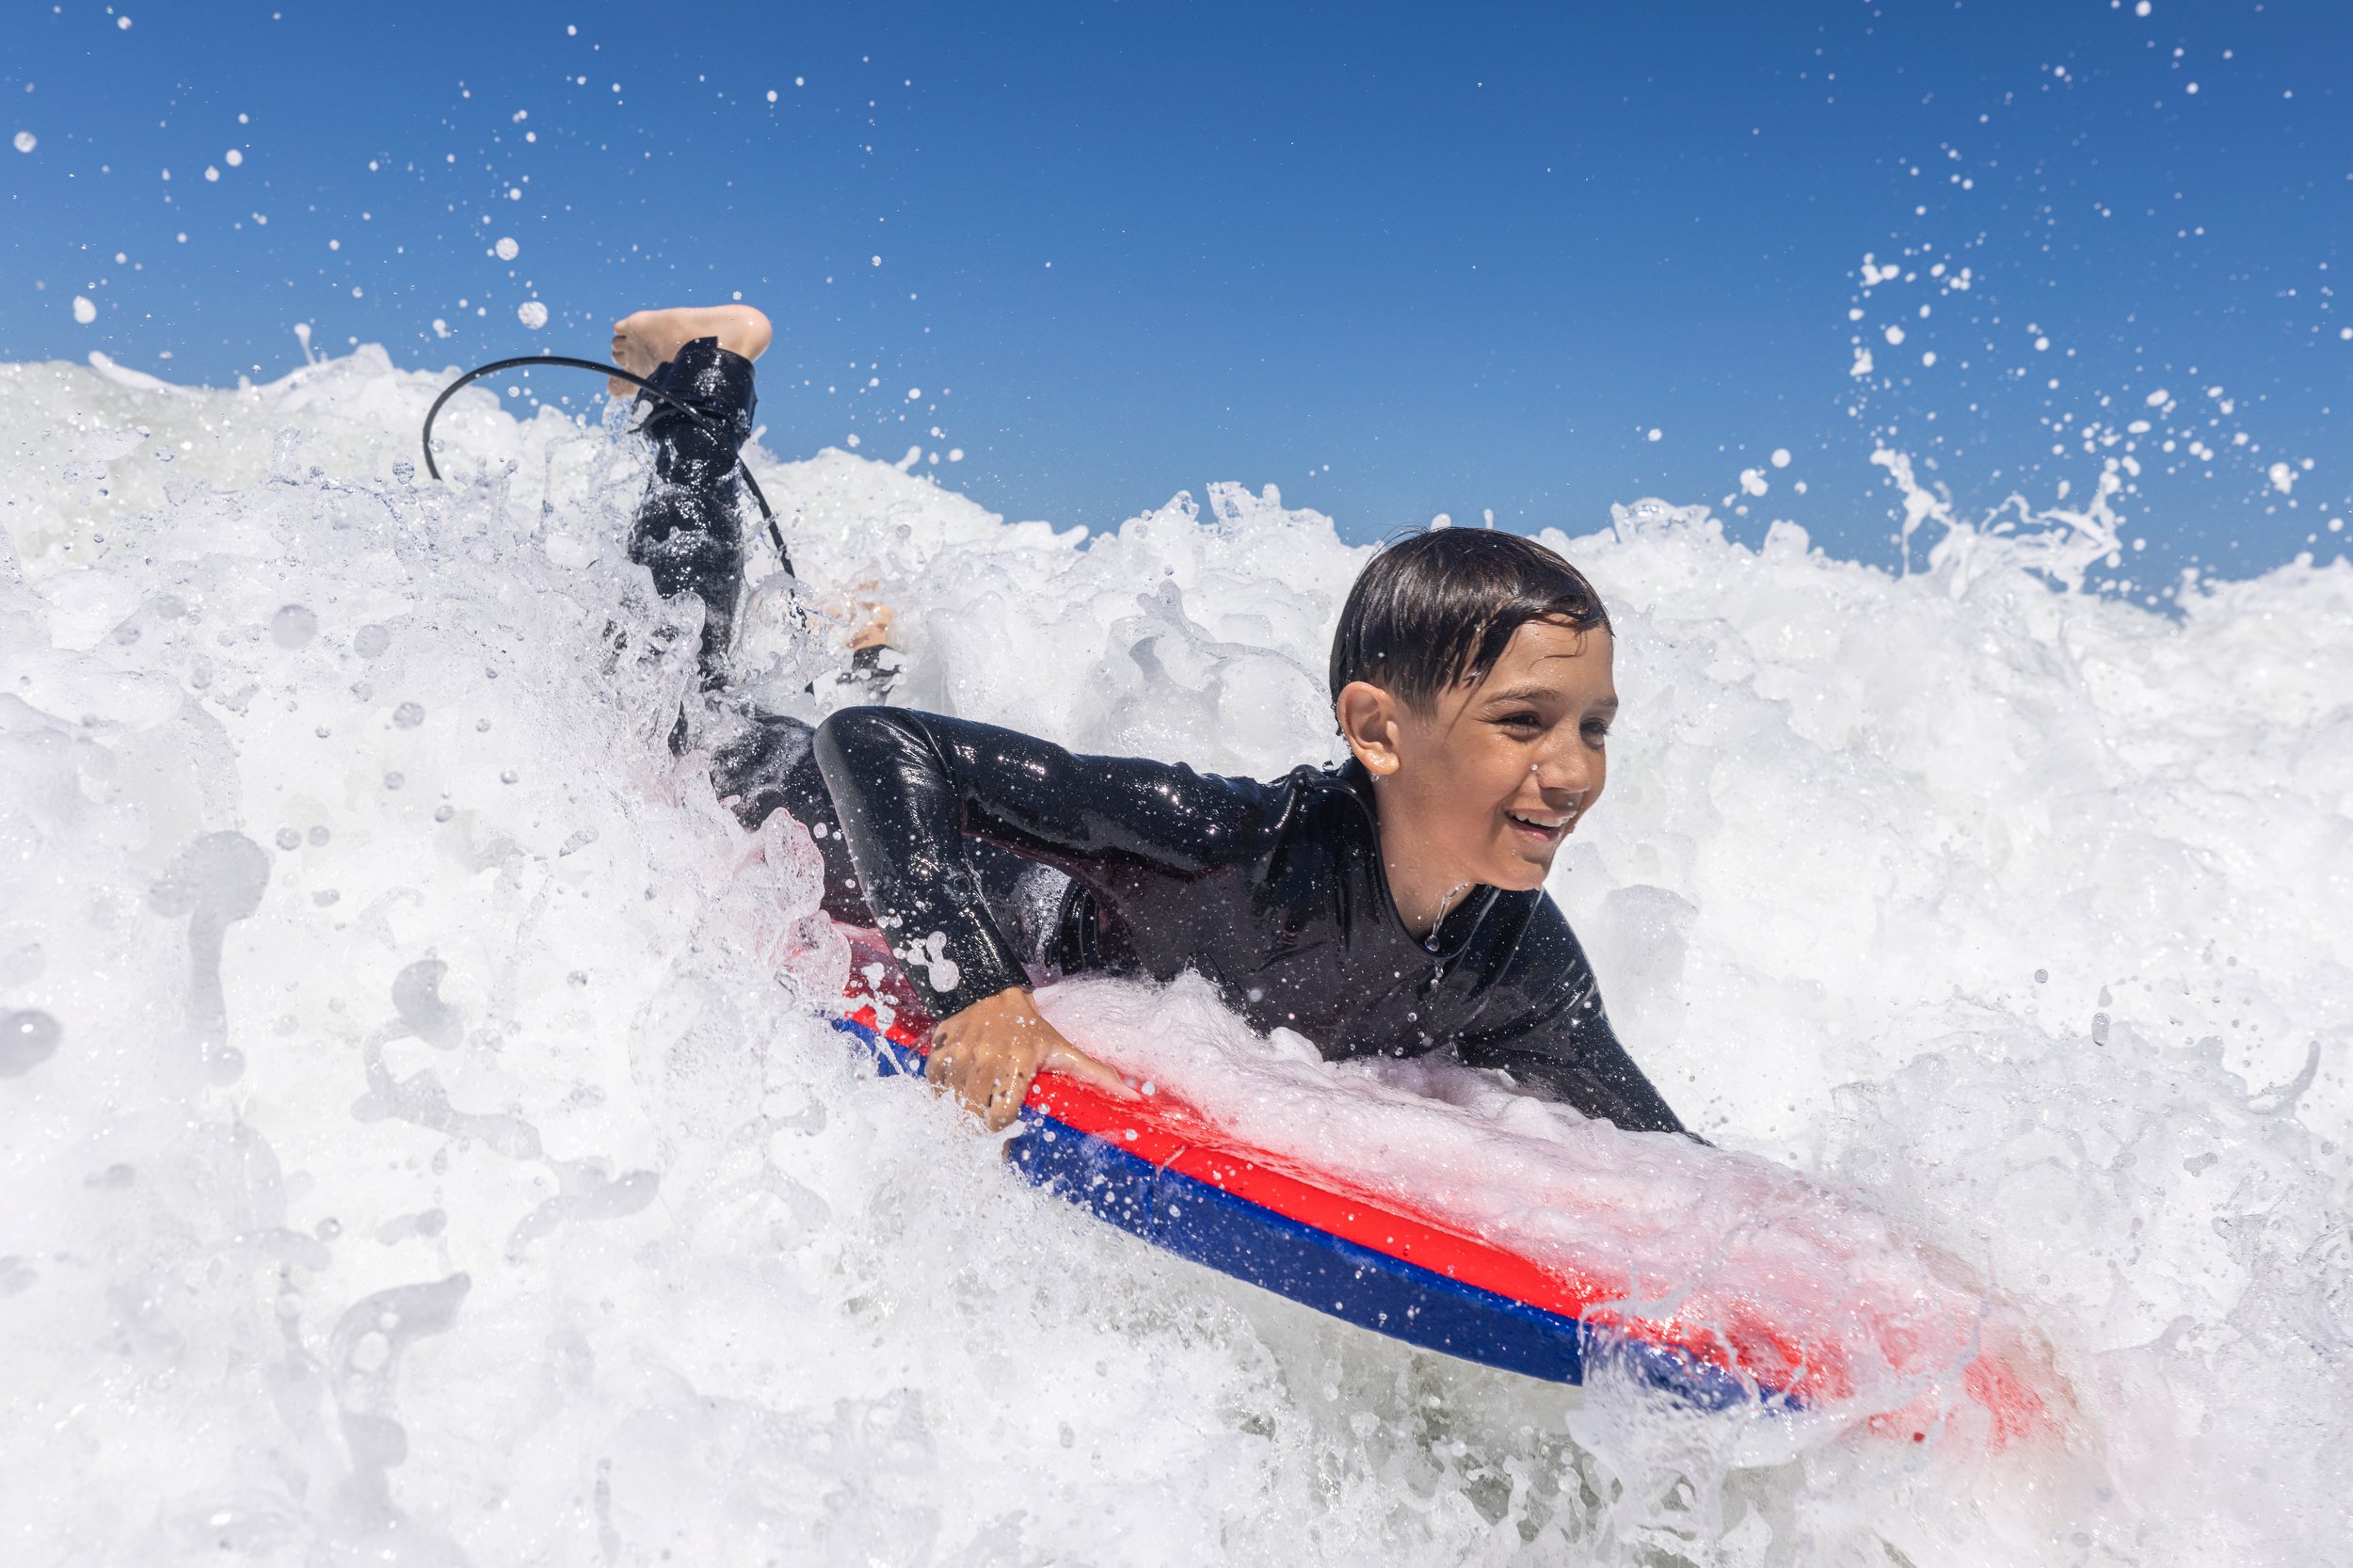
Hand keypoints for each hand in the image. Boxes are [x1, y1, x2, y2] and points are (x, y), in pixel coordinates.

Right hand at [925, 986, 1134, 1130]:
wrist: (992, 990)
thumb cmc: (1031, 1026)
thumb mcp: (1063, 1049)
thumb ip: (1095, 1074)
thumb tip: (1134, 1095)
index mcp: (1018, 1063)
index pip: (1002, 1114)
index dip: (1002, 1127)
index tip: (1003, 1126)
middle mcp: (986, 1059)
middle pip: (973, 1114)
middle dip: (977, 1125)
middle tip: (983, 1123)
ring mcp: (960, 1054)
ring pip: (951, 1102)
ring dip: (958, 1110)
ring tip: (969, 1107)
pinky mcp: (940, 1049)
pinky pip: (934, 1083)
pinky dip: (941, 1090)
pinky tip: (955, 1087)